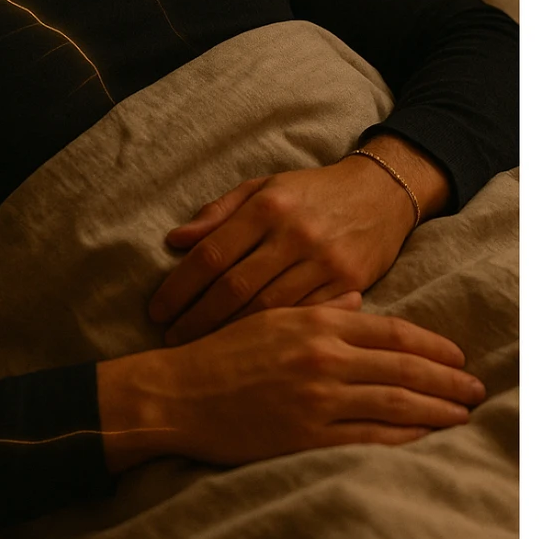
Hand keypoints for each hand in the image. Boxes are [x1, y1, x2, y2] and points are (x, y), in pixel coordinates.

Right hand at [98, 307, 484, 473]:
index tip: (456, 353)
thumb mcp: (268, 313)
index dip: (430, 342)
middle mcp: (322, 356)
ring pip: (394, 401)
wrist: (176, 392)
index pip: (390, 330)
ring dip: (435, 409)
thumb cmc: (216, 351)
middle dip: (445, 378)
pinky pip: (368, 436)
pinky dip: (402, 436)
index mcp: (313, 320)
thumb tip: (357, 300)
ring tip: (461, 413)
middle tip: (474, 387)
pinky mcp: (306, 434)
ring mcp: (317, 397)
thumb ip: (316, 305)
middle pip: (402, 365)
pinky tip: (422, 436)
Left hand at [149, 148, 441, 344]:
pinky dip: (274, 336)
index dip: (179, 286)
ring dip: (229, 333)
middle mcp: (294, 234)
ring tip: (201, 349)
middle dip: (197, 318)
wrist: (381, 192)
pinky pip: (304, 318)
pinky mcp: (351, 284)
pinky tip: (250, 350)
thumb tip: (175, 241)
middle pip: (235, 287)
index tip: (156, 311)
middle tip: (170, 339)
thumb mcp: (263, 187)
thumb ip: (219, 214)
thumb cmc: (311, 192)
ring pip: (268, 309)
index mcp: (267, 206)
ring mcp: (324, 261)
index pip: (211, 253)